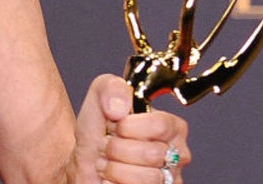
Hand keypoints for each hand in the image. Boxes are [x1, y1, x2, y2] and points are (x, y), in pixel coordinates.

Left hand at [72, 74, 189, 183]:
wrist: (85, 164)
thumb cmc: (98, 133)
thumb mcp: (99, 100)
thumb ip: (110, 88)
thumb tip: (120, 108)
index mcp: (171, 126)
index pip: (160, 125)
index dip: (128, 127)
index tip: (115, 126)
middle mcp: (178, 154)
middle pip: (151, 153)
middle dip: (117, 149)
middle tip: (108, 146)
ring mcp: (170, 179)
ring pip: (146, 178)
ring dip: (114, 169)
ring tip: (109, 163)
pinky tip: (112, 178)